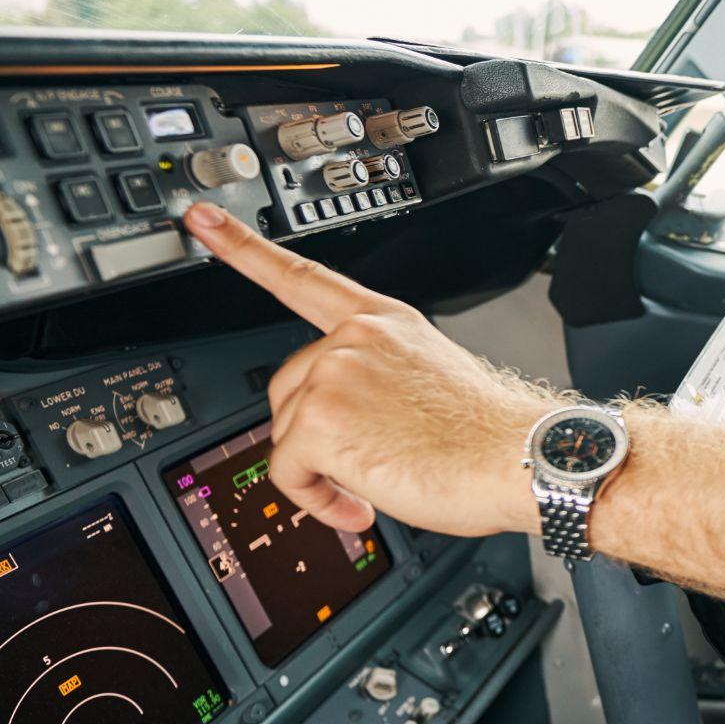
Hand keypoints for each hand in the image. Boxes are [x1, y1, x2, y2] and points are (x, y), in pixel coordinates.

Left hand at [182, 203, 563, 536]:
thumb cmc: (492, 436)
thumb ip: (379, 377)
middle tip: (365, 462)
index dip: (244, 248)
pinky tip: (359, 503)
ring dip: (321, 472)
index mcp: (385, 323)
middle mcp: (355, 338)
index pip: (304, 278)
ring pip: (287, 435)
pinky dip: (316, 500)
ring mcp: (335, 374)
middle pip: (288, 389)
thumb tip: (351, 422)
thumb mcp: (433, 379)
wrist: (522, 459)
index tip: (201, 220)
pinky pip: (287, 474)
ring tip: (377, 483)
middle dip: (315, 434)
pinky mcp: (319, 421)